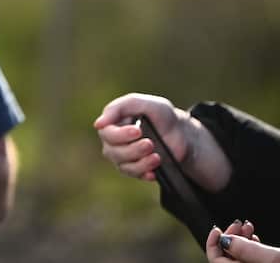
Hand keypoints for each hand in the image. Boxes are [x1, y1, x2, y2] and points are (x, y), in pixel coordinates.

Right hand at [93, 93, 231, 191]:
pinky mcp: (135, 169)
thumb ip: (120, 107)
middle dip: (133, 149)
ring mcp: (124, 157)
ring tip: (157, 156)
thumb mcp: (145, 103)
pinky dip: (145, 172)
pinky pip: (134, 175)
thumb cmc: (161, 116)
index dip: (120, 134)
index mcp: (113, 122)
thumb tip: (98, 124)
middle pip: (112, 151)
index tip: (138, 131)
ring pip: (123, 165)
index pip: (106, 132)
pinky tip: (154, 171)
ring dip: (140, 162)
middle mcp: (114, 141)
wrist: (182, 134)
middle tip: (150, 143)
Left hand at [206, 222, 279, 262]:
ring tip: (250, 226)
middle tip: (240, 223)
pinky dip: (250, 246)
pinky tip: (255, 236)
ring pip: (239, 255)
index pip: (217, 261)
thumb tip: (223, 240)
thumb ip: (246, 250)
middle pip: (227, 256)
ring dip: (241, 239)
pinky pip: (249, 258)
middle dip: (231, 237)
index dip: (213, 244)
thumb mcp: (272, 258)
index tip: (217, 228)